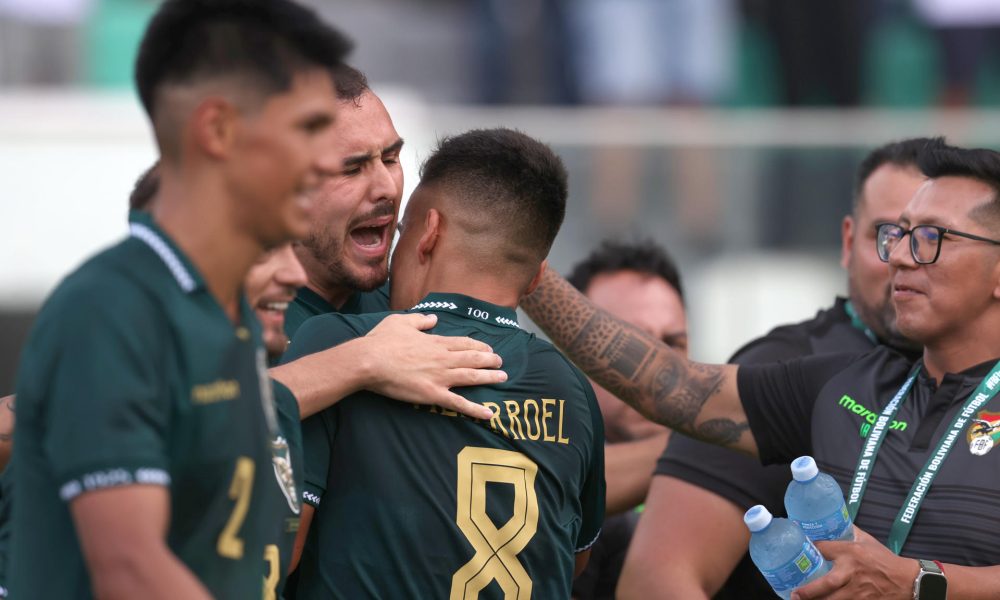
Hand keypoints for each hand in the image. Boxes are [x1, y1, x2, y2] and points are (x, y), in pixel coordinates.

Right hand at [362, 313, 504, 419]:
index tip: (488, 348)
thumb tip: (434, 319)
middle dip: (490, 360)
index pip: (464, 343)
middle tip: (501, 363)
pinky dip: (475, 409)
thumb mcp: (401, 322)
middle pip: (473, 359)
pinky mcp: (433, 394)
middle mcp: (443, 359)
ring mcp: (440, 377)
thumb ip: (420, 320)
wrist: (369, 361)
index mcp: (436, 342)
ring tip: (503, 378)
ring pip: (471, 377)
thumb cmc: (382, 341)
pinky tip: (489, 414)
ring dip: (489, 377)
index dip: (479, 346)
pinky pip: (459, 403)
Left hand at [791, 526, 918, 599]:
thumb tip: (831, 525)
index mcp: (851, 553)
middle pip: (828, 583)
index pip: (824, 549)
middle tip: (795, 594)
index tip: (800, 552)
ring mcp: (858, 591)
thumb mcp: (866, 541)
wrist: (907, 581)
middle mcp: (852, 572)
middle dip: (809, 591)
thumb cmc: (884, 560)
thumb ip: (849, 533)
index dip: (811, 550)